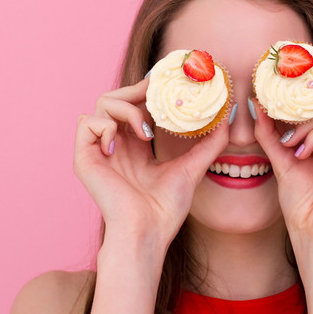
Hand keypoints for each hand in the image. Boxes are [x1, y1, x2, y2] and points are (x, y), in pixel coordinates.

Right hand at [73, 78, 228, 259]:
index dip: (149, 90)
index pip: (137, 105)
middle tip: (157, 93)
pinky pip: (86, 122)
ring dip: (127, 109)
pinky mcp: (85, 158)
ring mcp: (99, 150)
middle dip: (137, 89)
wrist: (148, 232)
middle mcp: (116, 144)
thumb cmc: (165, 209)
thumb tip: (228, 118)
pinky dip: (105, 125)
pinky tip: (120, 144)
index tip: (168, 81)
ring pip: (102, 103)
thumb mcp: (193, 168)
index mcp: (135, 145)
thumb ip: (209, 144)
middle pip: (118, 97)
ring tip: (146, 132)